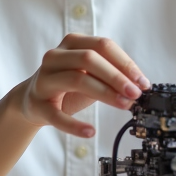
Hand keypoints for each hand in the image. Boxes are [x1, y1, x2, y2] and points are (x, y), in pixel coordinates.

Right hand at [16, 34, 150, 137]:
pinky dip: (74, 125)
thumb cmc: (67, 85)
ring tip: (124, 105)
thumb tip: (139, 85)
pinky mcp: (38, 104)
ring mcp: (44, 79)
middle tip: (135, 93)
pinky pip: (57, 116)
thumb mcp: (90, 74)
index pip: (103, 45)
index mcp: (72, 43)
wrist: (32, 101)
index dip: (126, 63)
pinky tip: (90, 131)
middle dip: (117, 76)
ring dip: (105, 93)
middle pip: (90, 59)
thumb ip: (111, 75)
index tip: (143, 82)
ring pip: (77, 80)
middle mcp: (55, 56)